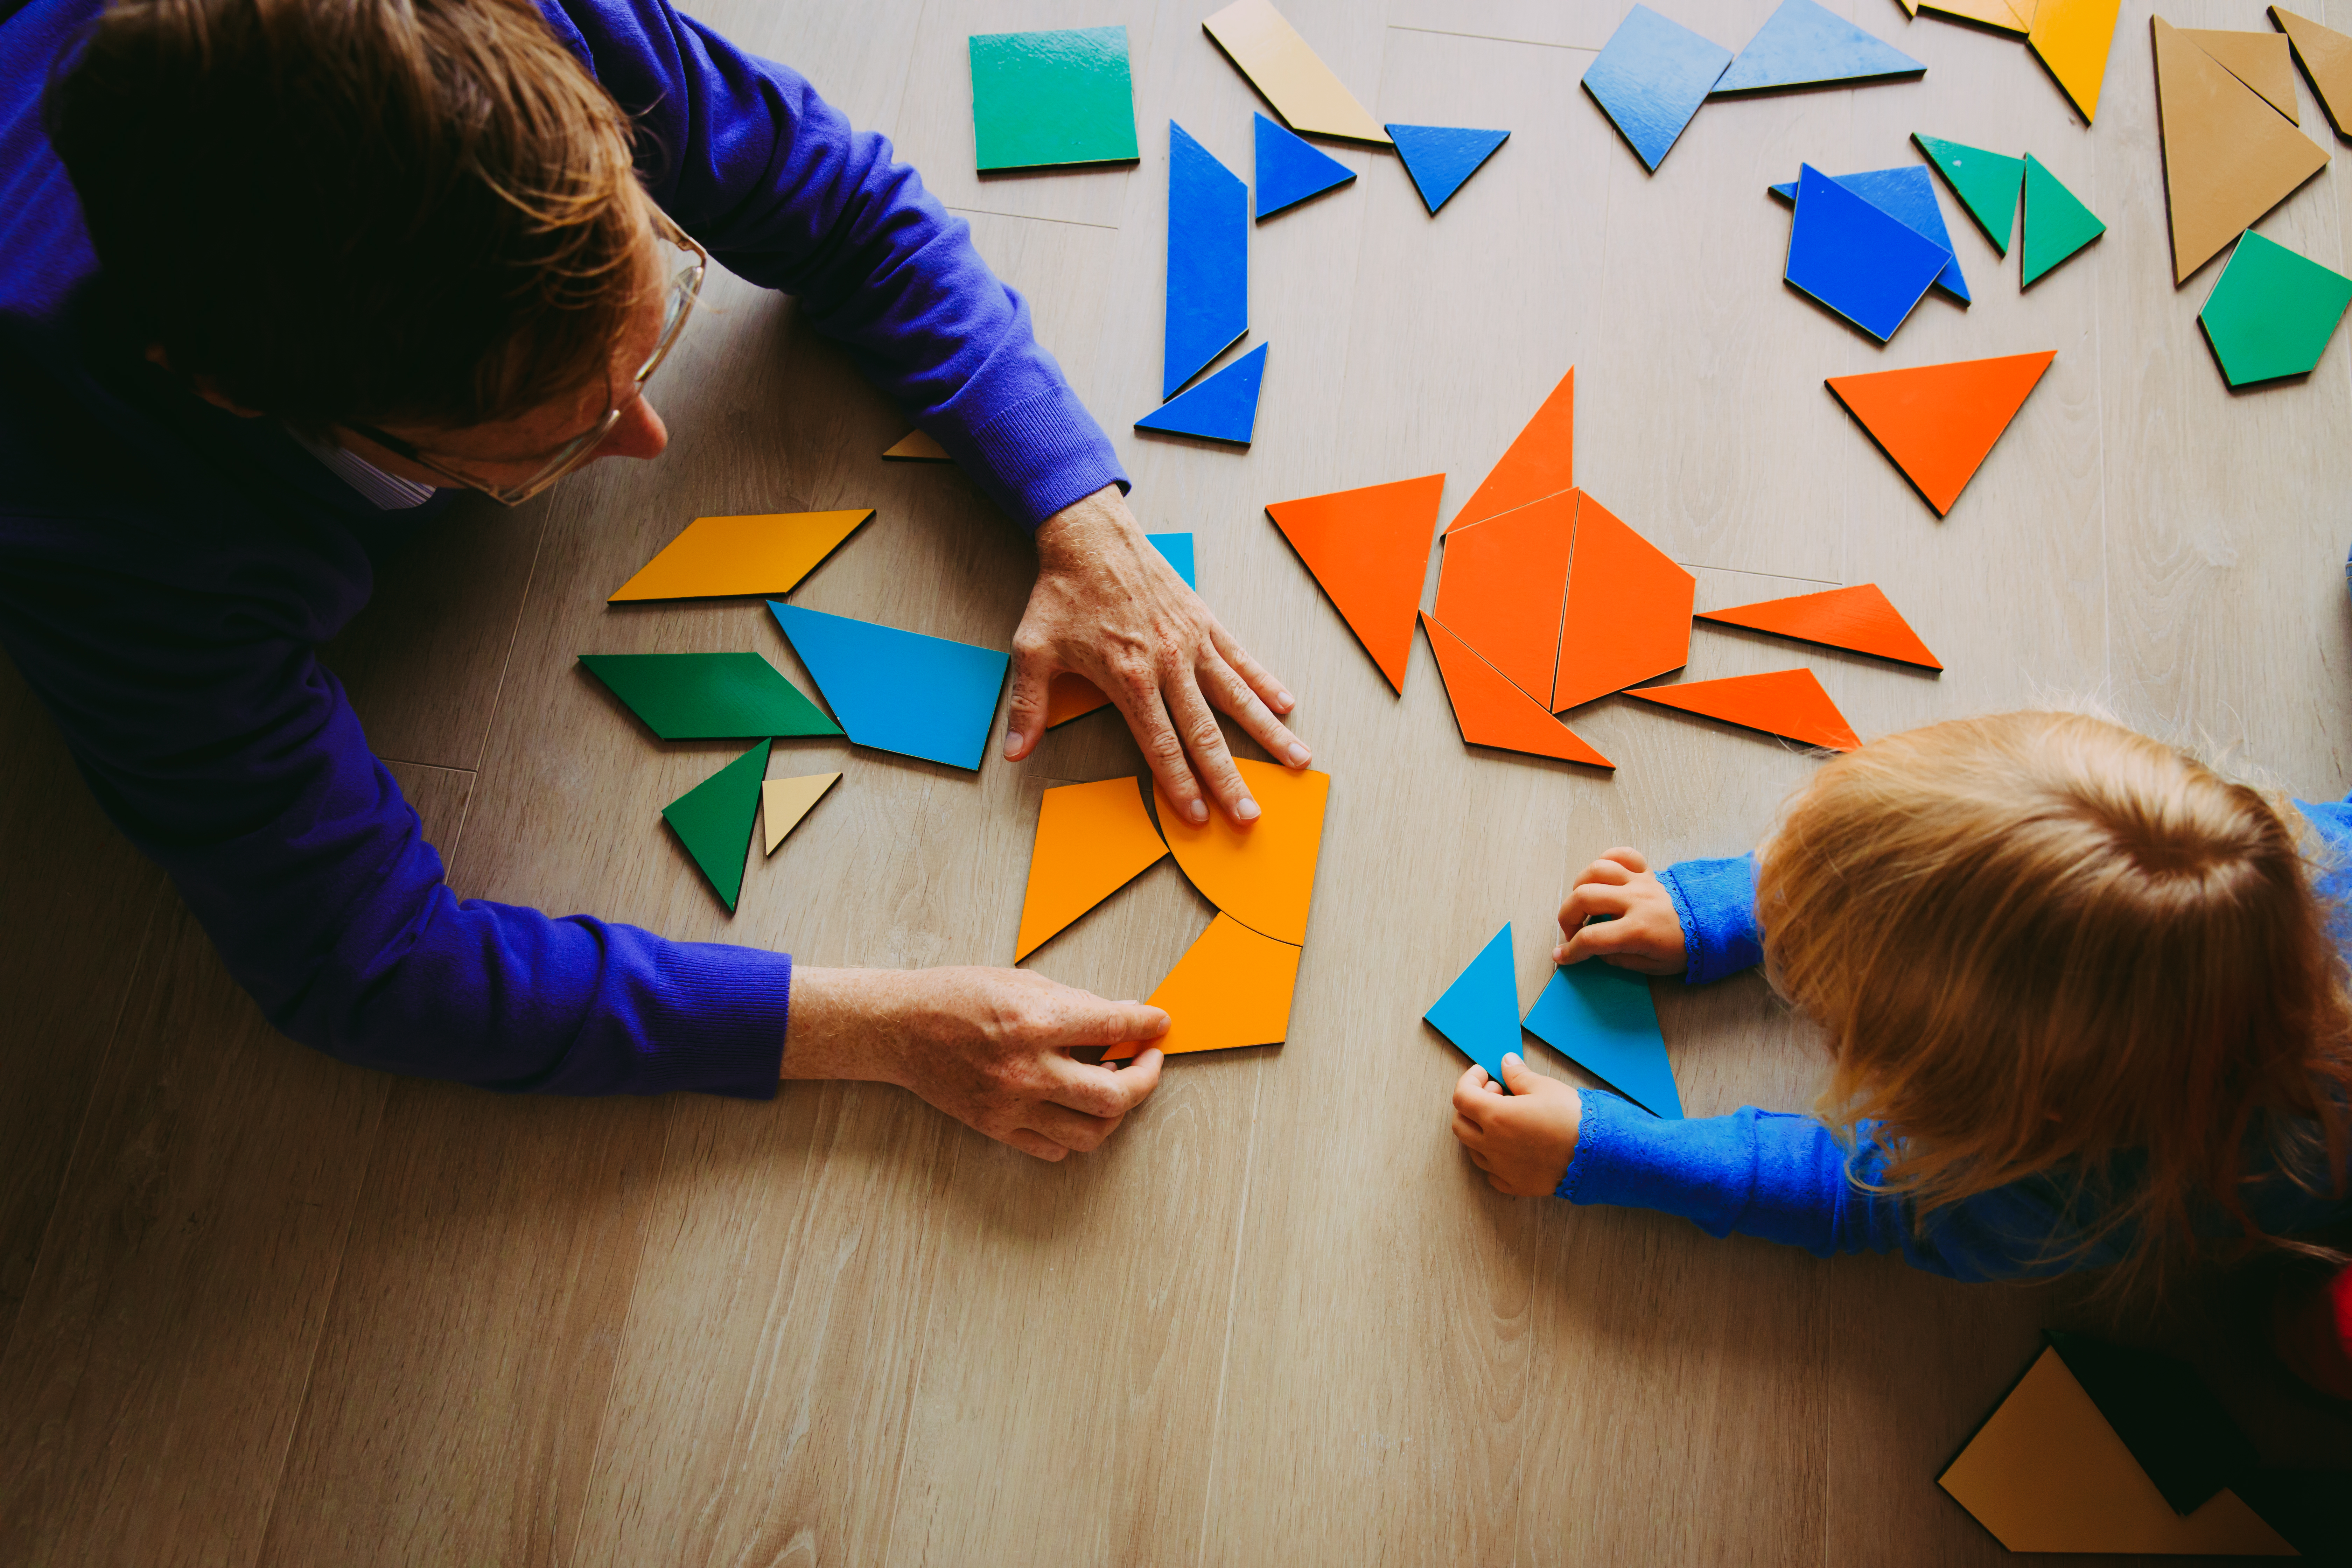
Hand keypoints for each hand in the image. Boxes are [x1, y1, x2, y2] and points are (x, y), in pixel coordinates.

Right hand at [781, 966, 1168, 1159]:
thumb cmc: (959, 997)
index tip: (1161, 1025)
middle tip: (1148, 1060)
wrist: (901, 1029)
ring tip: (1116, 1087)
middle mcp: (1028, 1069)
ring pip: (1092, 1132)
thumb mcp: (1023, 982)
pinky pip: (1055, 1148)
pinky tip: (1076, 1106)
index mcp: (1035, 1022)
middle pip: (1116, 1095)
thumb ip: (1079, 1003)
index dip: (1149, 1027)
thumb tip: (1127, 1017)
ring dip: (1116, 1112)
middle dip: (1146, 1077)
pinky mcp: (997, 1128)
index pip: (1115, 1029)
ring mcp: (1012, 1105)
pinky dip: (1076, 1132)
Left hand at [1005, 485, 1309, 826]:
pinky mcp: (1204, 620)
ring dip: (1268, 733)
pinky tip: (1285, 705)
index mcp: (1129, 679)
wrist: (1090, 536)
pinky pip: (1240, 657)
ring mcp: (1191, 642)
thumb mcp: (1033, 650)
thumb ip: (1029, 705)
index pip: (1160, 744)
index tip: (1196, 817)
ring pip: (1236, 697)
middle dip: (1229, 779)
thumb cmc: (1062, 594)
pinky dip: (1264, 682)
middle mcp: (1168, 664)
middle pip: (1205, 734)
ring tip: (1299, 760)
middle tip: (1251, 815)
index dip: (1179, 785)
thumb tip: (1015, 752)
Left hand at [1449, 1055, 1581, 1195]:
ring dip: (1481, 1131)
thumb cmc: (1572, 1118)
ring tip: (1506, 1119)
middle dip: (1472, 1105)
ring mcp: (1502, 1168)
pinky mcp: (1515, 1184)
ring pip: (1473, 1149)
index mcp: (1495, 1117)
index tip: (1483, 1074)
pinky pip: (1492, 1173)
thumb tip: (1506, 1063)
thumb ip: (1518, 1075)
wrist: (1599, 1154)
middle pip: (1461, 1124)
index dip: (1469, 1080)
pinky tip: (1511, 1147)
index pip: (1462, 1097)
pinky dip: (1494, 1158)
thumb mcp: (1544, 1087)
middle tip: (1497, 1093)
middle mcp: (1492, 1145)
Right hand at [1555, 848, 1685, 974]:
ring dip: (1580, 886)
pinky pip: (1621, 854)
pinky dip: (1606, 861)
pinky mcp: (1648, 871)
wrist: (1714, 926)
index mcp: (1637, 930)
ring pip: (1597, 870)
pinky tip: (1603, 878)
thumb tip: (1594, 949)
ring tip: (1583, 903)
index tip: (1562, 957)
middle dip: (1567, 917)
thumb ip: (1617, 958)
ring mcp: (1641, 882)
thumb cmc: (1684, 949)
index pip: (1590, 938)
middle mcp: (1636, 901)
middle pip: (1584, 897)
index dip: (1570, 951)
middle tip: (1572, 931)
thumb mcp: (1651, 967)